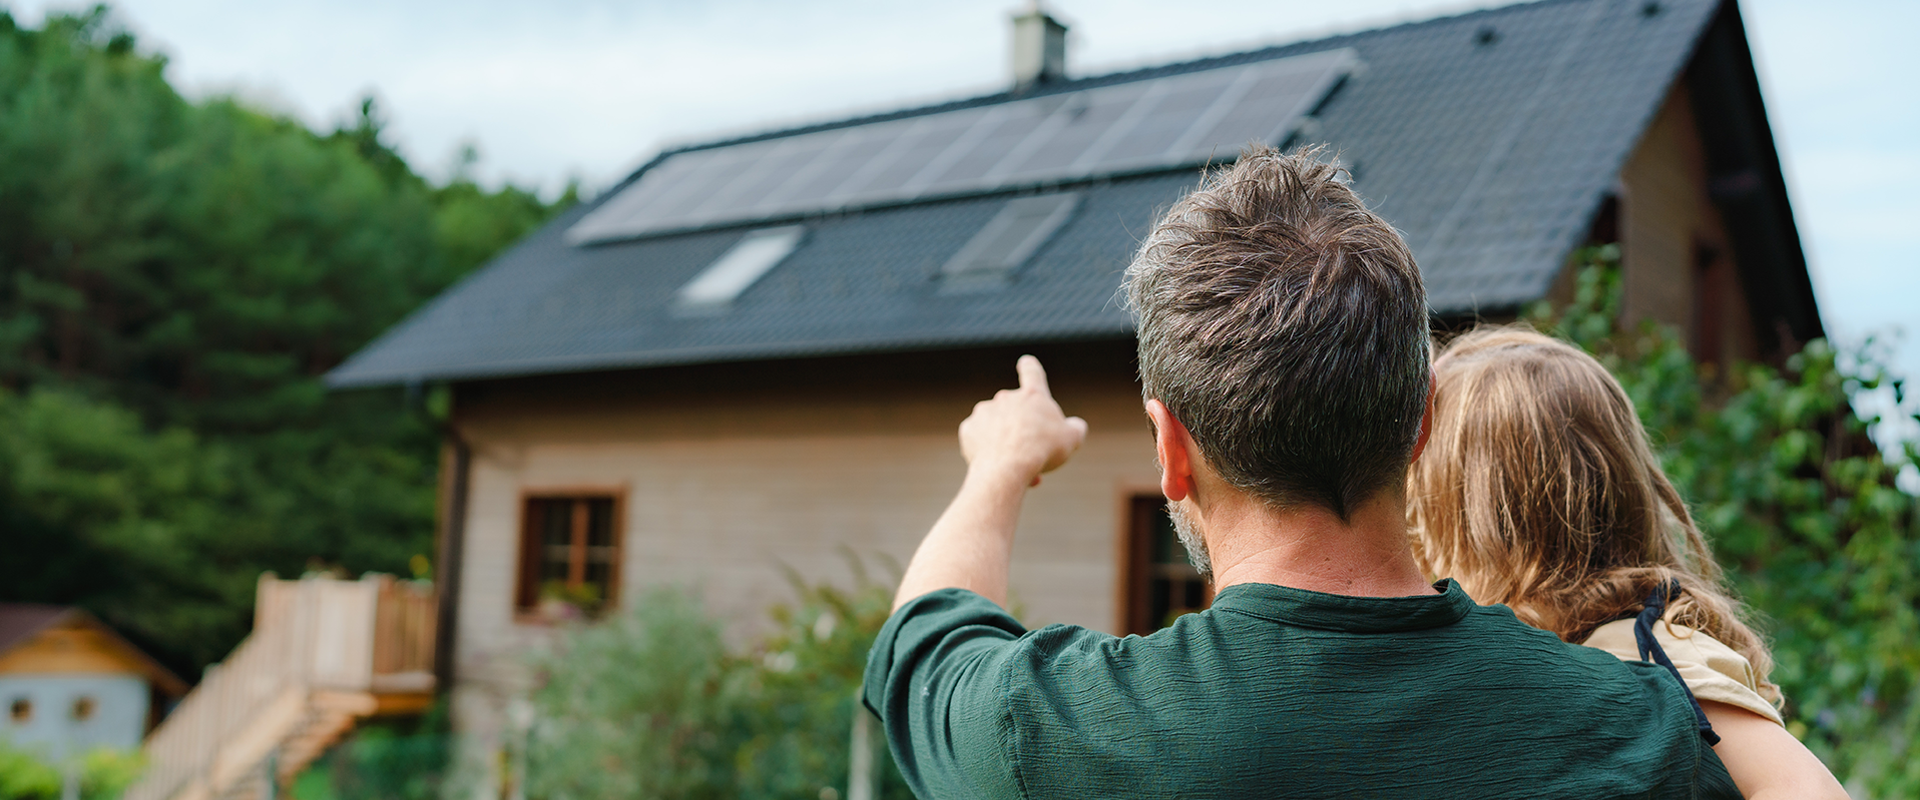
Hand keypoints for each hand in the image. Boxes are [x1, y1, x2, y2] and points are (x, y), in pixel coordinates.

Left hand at [959, 356, 1088, 486]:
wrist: (1007, 467)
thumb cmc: (1042, 450)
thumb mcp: (1072, 439)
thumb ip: (1076, 428)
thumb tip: (1076, 426)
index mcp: (1032, 395)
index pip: (1032, 372)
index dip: (1030, 367)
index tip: (1025, 363)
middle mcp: (1005, 397)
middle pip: (1015, 411)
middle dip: (1022, 431)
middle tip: (1032, 454)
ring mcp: (984, 412)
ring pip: (997, 428)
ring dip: (1006, 443)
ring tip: (1016, 467)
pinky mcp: (968, 429)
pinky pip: (979, 439)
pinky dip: (988, 451)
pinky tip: (997, 465)